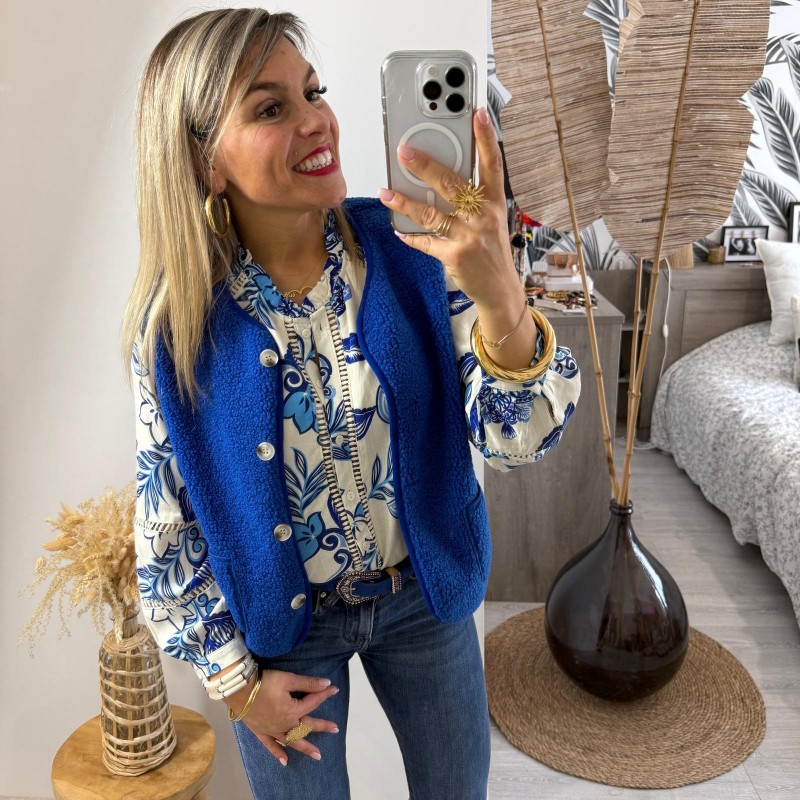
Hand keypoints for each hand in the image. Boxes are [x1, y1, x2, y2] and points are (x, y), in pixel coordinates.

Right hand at [226, 668, 339, 763]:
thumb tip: (327, 684)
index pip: (313, 702)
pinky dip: (277, 753)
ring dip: (305, 747)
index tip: (334, 689)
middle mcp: (285, 724)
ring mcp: (273, 730)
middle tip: (335, 729)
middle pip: (306, 726)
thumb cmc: (265, 682)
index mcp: (293, 711)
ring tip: (317, 755)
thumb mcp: (288, 679)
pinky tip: (285, 761)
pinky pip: (271, 746)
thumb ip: (308, 683)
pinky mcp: (261, 732)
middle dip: (322, 727)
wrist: (239, 690)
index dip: (324, 694)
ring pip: (292, 741)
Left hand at [377, 106, 520, 309]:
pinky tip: (398, 230)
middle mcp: (483, 216)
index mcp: (494, 202)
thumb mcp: (492, 220)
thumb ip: (473, 200)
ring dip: (405, 202)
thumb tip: (441, 179)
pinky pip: (426, 242)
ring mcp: (468, 236)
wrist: (499, 289)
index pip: (492, 164)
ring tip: (386, 192)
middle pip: (451, 184)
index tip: (478, 114)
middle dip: (426, 166)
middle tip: (405, 152)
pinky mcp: (454, 255)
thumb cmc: (491, 250)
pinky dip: (410, 236)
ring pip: (431, 213)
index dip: (486, 138)